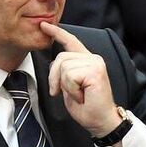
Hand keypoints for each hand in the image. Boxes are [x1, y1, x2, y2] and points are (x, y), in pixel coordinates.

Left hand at [40, 22, 122, 137]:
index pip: (70, 42)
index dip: (57, 33)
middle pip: (60, 58)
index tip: (44, 25)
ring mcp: (95, 63)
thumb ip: (63, 71)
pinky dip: (71, 90)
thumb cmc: (86, 106)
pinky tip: (82, 96)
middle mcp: (92, 58)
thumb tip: (54, 64)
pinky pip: (69, 76)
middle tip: (63, 92)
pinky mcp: (95, 71)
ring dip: (65, 86)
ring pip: (63, 67)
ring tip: (78, 94)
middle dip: (55, 77)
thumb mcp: (68, 86)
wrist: (101, 121)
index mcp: (86, 60)